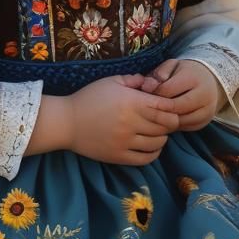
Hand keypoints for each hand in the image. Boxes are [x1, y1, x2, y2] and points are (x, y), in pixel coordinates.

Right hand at [65, 73, 182, 165]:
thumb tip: (152, 82)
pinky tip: (151, 145)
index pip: (165, 107)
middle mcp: (131, 122)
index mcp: (131, 102)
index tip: (169, 107)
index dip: (172, 107)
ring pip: (158, 142)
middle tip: (165, 120)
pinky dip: (154, 152)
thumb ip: (134, 79)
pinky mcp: (119, 156)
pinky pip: (146, 158)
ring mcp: (125, 141)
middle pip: (166, 125)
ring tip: (157, 132)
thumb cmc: (89, 98)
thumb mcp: (111, 81)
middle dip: (169, 122)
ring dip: (162, 137)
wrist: (67, 122)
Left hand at [134, 59, 221, 131]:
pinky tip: (164, 117)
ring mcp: (206, 111)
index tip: (144, 92)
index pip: (167, 90)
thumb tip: (146, 87)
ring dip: (164, 118)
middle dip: (158, 107)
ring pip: (178, 120)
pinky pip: (183, 126)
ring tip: (154, 111)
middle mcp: (204, 95)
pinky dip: (172, 124)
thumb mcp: (172, 66)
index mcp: (194, 78)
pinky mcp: (204, 122)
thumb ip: (159, 73)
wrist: (209, 80)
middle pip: (174, 107)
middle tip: (146, 106)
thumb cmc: (185, 72)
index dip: (153, 92)